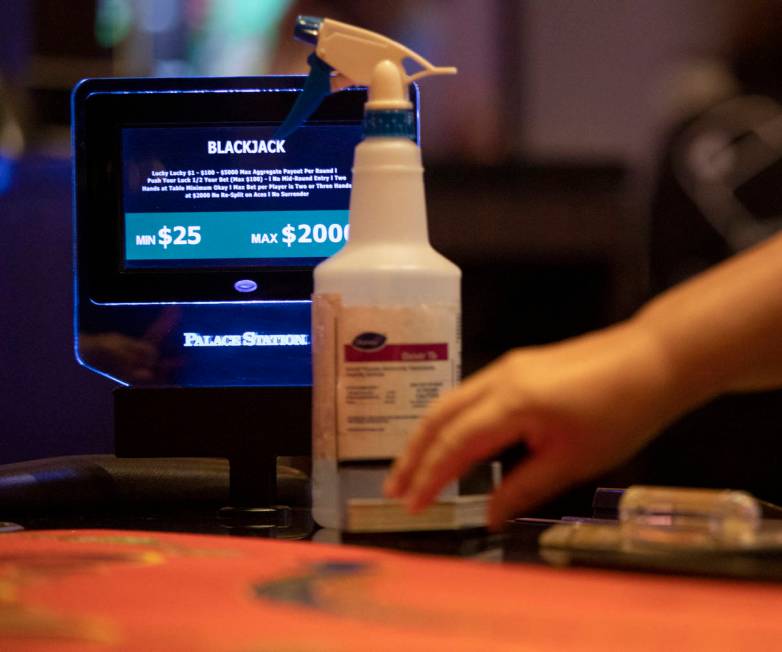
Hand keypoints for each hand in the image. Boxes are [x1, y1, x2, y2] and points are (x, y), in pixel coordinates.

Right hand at [385, 321, 682, 528]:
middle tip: (394, 489)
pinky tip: (450, 442)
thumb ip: (524, 487)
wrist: (652, 359)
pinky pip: (468, 395)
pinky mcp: (517, 366)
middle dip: (413, 455)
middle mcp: (498, 379)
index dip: (429, 477)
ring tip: (412, 470)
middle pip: (439, 416)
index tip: (411, 506)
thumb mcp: (573, 461)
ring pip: (450, 402)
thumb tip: (489, 515)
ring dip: (427, 436)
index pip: (454, 444)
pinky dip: (449, 422)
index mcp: (512, 403)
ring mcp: (506, 367)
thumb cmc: (621, 413)